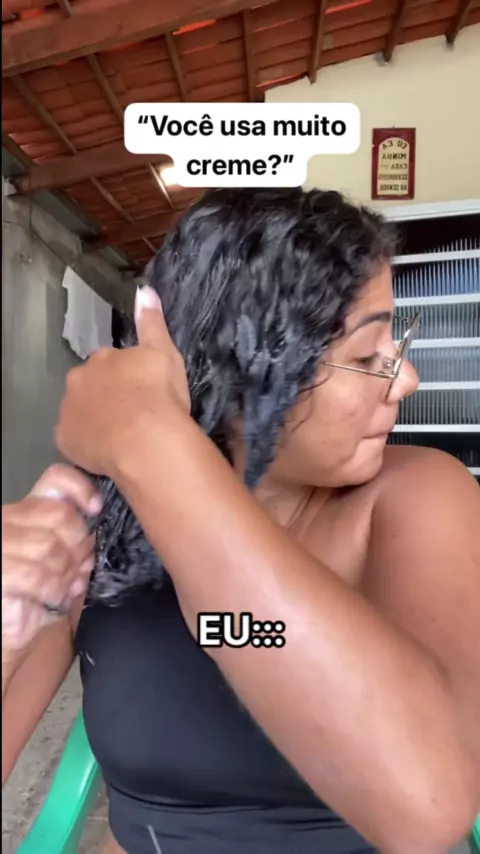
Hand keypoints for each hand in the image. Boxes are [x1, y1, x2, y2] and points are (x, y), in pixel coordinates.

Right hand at [2, 465, 99, 652]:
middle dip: (78, 544)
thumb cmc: (33, 594)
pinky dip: (53, 589)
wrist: (5, 627)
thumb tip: (95, 540)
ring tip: (65, 586)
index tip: (96, 508)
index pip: (55, 480)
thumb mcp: (61, 563)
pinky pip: (37, 576)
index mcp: (25, 511)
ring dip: (66, 571)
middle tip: (80, 566)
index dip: (80, 487)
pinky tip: (52, 598)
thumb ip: (74, 544)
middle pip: (59, 515)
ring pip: (50, 546)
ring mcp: (0, 544)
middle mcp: (7, 520)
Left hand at [55, 286, 189, 474]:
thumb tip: (145, 290)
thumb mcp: (163, 351)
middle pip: (90, 387)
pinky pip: (76, 441)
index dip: (125, 377)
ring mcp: (69, 412)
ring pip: (80, 413)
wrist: (146, 440)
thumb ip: (152, 322)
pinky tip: (107, 450)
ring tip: (122, 434)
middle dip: (105, 396)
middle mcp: (78, 381)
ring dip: (95, 419)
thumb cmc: (158, 394)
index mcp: (101, 359)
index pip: (109, 364)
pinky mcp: (66, 441)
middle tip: (132, 412)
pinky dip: (87, 444)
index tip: (141, 390)